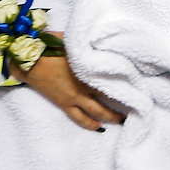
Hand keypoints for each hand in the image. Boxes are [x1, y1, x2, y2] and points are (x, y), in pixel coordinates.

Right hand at [10, 33, 124, 131]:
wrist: (28, 58)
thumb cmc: (50, 45)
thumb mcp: (74, 42)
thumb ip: (89, 47)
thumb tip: (103, 44)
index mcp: (90, 69)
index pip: (115, 80)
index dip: (128, 85)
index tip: (140, 89)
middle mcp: (86, 86)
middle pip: (109, 99)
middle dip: (122, 106)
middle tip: (135, 110)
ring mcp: (75, 97)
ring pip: (97, 112)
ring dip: (110, 117)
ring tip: (121, 121)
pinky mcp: (64, 104)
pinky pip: (79, 118)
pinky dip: (90, 124)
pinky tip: (98, 127)